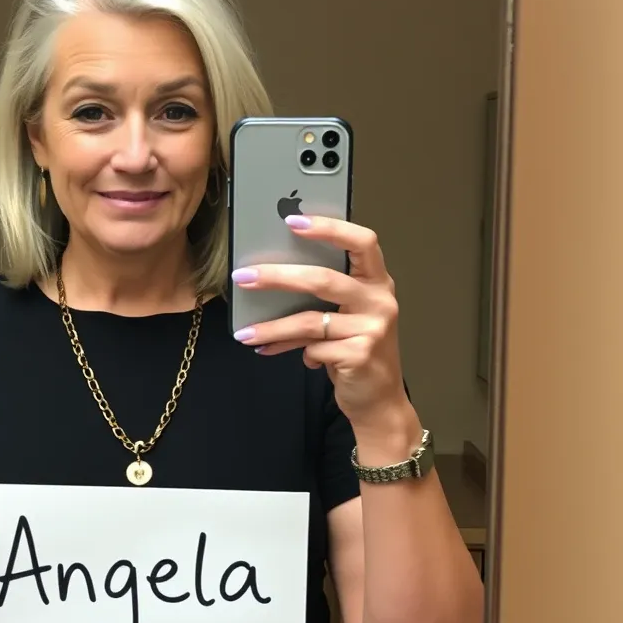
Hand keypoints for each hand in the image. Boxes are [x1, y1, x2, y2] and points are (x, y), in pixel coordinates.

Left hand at [231, 215, 407, 427]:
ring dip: (271, 327)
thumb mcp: (347, 316)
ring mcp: (373, 329)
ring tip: (244, 332)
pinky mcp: (359, 356)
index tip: (292, 221)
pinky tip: (270, 351)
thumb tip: (269, 277)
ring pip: (310, 320)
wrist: (379, 401)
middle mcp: (380, 301)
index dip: (329, 227)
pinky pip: (312, 348)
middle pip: (323, 279)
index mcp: (377, 282)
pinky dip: (287, 349)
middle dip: (277, 276)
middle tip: (243, 277)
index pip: (362, 242)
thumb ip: (323, 295)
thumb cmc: (356, 349)